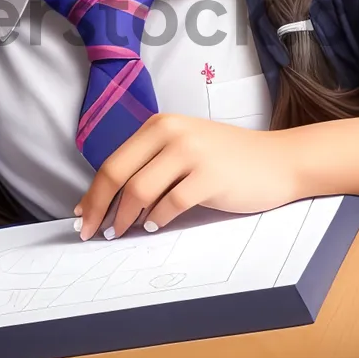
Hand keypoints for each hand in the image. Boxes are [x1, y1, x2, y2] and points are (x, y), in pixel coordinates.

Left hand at [74, 115, 300, 240]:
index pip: (114, 161)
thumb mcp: (184, 148)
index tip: (81, 216)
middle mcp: (172, 132)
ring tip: (124, 232)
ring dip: (126, 218)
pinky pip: (171, 205)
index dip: (93, 192)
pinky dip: (157, 220)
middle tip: (92, 233)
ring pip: (140, 191)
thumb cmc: (227, 160)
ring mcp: (192, 153)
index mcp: (161, 124)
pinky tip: (155, 225)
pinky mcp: (209, 176)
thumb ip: (150, 164)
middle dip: (99, 208)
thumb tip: (107, 200)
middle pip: (119, 174)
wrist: (277, 161)